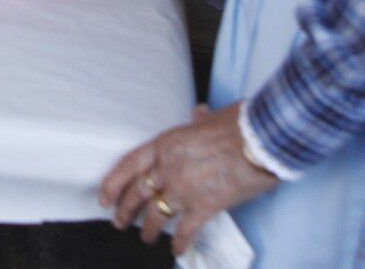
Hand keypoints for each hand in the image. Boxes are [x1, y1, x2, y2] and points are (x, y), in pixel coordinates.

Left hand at [101, 103, 279, 255]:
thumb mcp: (211, 116)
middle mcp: (168, 168)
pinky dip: (180, 242)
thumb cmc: (238, 125)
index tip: (104, 197)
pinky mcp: (204, 206)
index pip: (129, 165)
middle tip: (119, 221)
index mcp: (166, 144)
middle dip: (125, 210)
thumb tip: (198, 113)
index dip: (113, 183)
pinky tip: (177, 250)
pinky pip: (186, 230)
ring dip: (148, 228)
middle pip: (138, 193)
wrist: (260, 142)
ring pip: (156, 214)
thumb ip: (199, 120)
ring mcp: (184, 189)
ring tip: (145, 237)